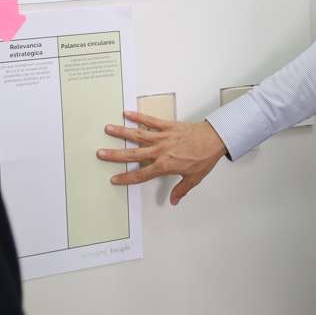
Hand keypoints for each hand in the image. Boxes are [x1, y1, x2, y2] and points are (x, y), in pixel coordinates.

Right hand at [97, 111, 226, 204]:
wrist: (215, 139)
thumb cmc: (204, 158)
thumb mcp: (194, 178)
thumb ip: (181, 189)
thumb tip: (174, 201)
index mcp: (165, 166)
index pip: (141, 174)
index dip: (126, 178)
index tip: (115, 179)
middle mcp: (160, 151)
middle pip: (133, 153)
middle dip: (115, 154)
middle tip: (101, 153)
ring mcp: (163, 137)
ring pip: (138, 135)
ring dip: (122, 132)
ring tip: (108, 129)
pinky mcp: (168, 126)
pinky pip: (151, 121)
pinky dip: (139, 116)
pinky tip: (127, 113)